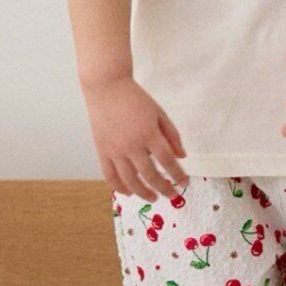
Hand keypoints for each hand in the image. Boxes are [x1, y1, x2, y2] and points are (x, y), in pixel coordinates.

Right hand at [83, 74, 189, 202]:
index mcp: (149, 133)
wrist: (107, 88)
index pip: (167, 160)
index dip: (177, 174)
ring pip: (130, 181)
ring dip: (143, 193)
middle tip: (172, 195)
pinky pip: (110, 176)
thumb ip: (172, 135)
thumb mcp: (159, 113)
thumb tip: (182, 157)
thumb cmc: (135, 99)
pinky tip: (129, 193)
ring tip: (153, 198)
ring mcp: (115, 150)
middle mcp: (131, 145)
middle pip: (150, 175)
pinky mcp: (102, 151)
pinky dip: (119, 188)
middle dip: (164, 188)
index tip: (184, 182)